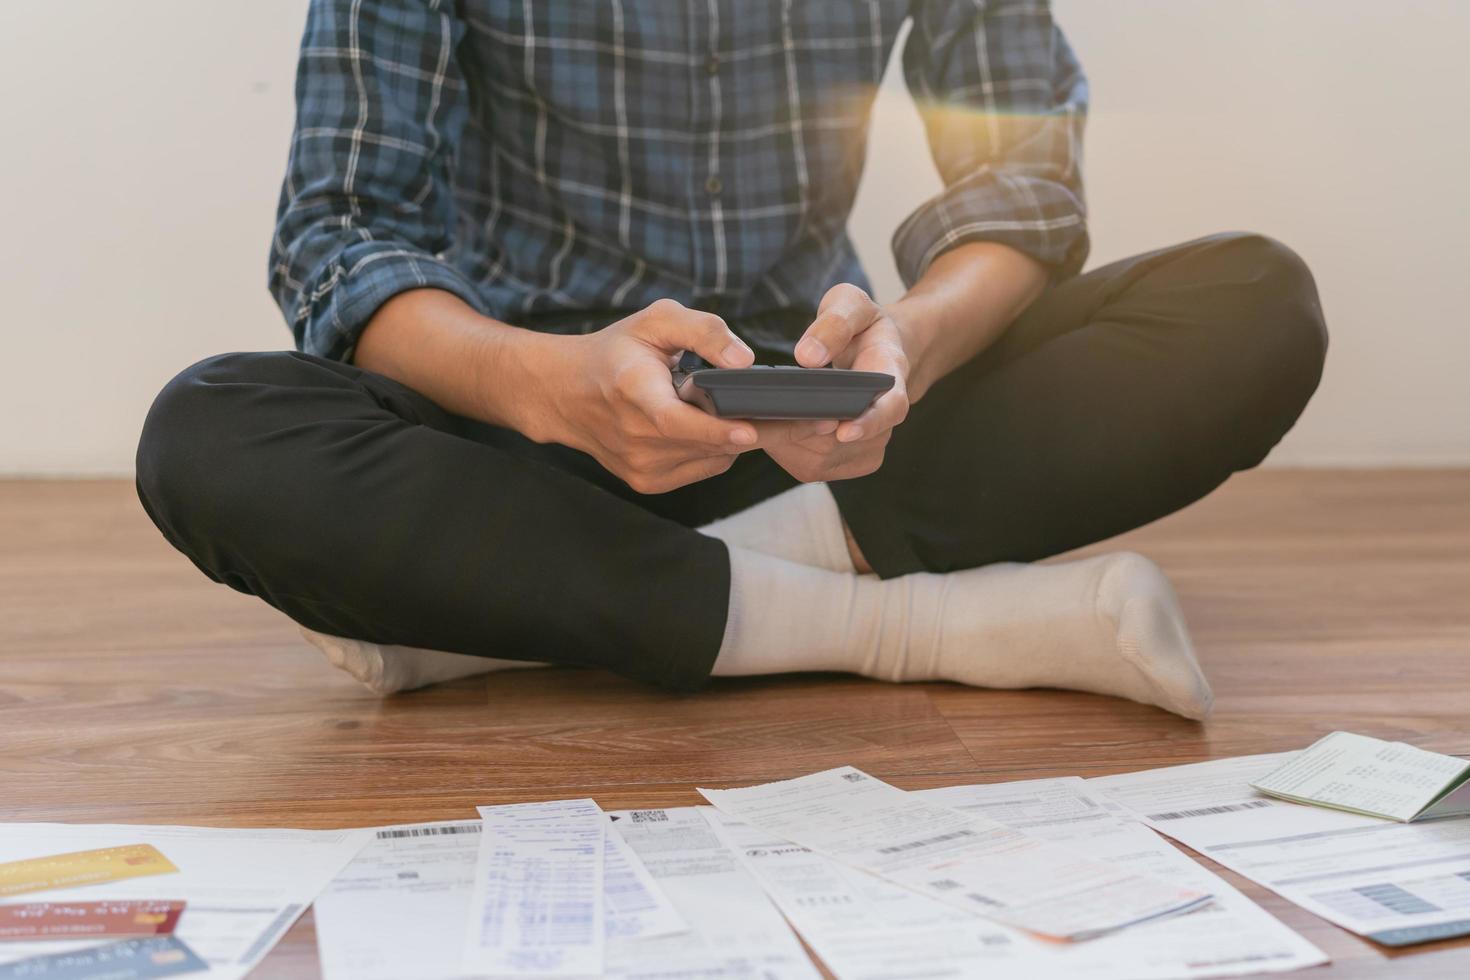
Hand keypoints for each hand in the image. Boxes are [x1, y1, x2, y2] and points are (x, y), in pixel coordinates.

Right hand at [521, 299, 759, 493]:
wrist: (566, 392)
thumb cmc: (618, 353)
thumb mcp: (657, 321)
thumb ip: (704, 331)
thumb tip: (743, 361)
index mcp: (632, 389)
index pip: (675, 420)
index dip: (714, 428)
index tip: (749, 429)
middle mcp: (633, 434)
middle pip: (703, 442)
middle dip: (744, 429)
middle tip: (773, 411)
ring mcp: (638, 463)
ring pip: (710, 459)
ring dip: (730, 439)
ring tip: (731, 411)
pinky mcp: (645, 481)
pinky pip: (703, 469)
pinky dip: (715, 451)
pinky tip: (707, 427)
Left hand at [754, 284, 910, 482]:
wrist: (876, 354)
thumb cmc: (862, 328)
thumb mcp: (852, 305)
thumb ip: (834, 323)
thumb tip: (807, 356)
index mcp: (891, 378)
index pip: (891, 409)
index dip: (869, 423)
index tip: (843, 430)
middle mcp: (885, 420)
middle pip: (842, 443)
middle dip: (798, 431)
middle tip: (756, 414)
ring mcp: (868, 446)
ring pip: (820, 460)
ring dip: (785, 443)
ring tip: (757, 417)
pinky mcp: (848, 463)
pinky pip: (811, 467)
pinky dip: (784, 451)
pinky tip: (771, 429)